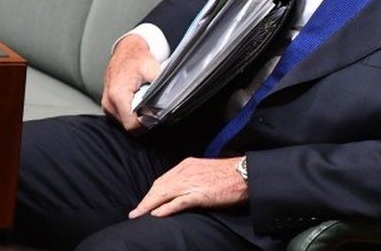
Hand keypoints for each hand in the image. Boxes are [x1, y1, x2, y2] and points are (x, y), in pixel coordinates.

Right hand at [101, 34, 161, 132]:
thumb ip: (160, 87)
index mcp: (118, 94)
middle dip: (142, 120)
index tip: (155, 117)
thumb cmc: (136, 57)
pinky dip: (131, 112)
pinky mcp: (108, 104)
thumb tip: (168, 100)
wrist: (127, 50)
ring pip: (124, 123)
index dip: (146, 124)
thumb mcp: (152, 69)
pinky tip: (137, 101)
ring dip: (136, 116)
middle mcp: (109, 102)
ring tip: (144, 101)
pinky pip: (121, 117)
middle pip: (128, 126)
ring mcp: (107, 104)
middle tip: (152, 107)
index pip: (132, 125)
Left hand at [129, 157, 247, 217]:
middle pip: (159, 186)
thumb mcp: (205, 171)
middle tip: (135, 212)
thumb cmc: (229, 174)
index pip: (163, 180)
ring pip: (163, 194)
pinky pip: (177, 202)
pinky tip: (156, 214)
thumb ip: (192, 178)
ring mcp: (192, 182)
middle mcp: (186, 171)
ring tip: (139, 215)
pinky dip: (165, 209)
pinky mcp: (199, 194)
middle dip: (146, 200)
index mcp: (187, 165)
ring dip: (149, 205)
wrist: (245, 174)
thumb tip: (181, 190)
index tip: (144, 201)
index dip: (151, 192)